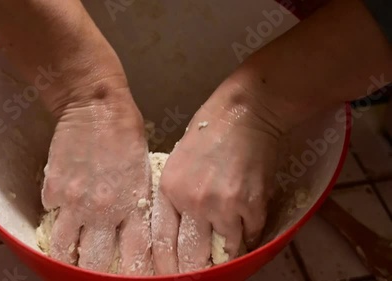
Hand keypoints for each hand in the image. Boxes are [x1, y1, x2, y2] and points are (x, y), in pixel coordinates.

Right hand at [41, 84, 153, 274]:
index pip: (136, 255)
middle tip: (92, 273)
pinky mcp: (53, 188)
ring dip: (66, 256)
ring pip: (65, 248)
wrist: (96, 107)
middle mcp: (104, 210)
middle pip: (96, 261)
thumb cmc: (127, 135)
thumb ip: (136, 204)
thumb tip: (127, 229)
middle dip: (94, 272)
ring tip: (68, 259)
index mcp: (134, 206)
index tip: (128, 277)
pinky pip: (51, 213)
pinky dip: (55, 215)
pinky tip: (60, 210)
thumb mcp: (143, 172)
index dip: (133, 272)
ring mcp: (75, 202)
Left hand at [152, 81, 281, 273]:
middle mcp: (192, 202)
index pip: (164, 242)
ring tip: (226, 255)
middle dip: (196, 271)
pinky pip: (250, 234)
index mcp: (169, 190)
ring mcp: (223, 205)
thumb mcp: (178, 164)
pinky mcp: (251, 204)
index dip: (169, 266)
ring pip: (226, 249)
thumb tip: (184, 231)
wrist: (244, 113)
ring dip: (227, 253)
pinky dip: (249, 234)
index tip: (173, 276)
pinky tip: (246, 227)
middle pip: (192, 255)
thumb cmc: (208, 133)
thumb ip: (177, 198)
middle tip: (199, 276)